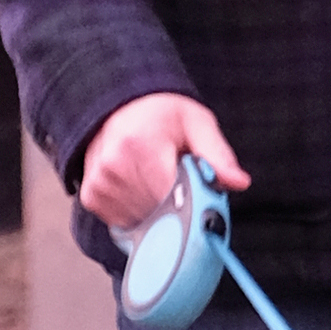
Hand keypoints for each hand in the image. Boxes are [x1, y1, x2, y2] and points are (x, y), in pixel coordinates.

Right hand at [79, 92, 249, 228]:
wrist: (121, 106)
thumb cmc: (162, 115)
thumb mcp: (197, 123)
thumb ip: (218, 155)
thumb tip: (239, 181)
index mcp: (141, 144)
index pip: (172, 194)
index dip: (194, 200)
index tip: (206, 198)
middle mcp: (113, 166)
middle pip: (158, 211)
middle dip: (179, 204)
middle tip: (185, 183)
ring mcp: (99, 184)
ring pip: (142, 221)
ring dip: (160, 211)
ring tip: (163, 181)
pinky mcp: (91, 198)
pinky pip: (124, 222)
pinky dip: (141, 213)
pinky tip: (145, 189)